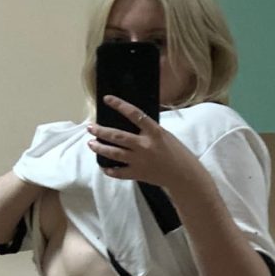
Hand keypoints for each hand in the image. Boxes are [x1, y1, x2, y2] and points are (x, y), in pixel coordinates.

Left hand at [86, 95, 201, 191]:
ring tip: (91, 144)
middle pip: (117, 136)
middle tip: (90, 127)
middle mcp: (145, 145)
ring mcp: (140, 161)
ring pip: (114, 153)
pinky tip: (103, 166)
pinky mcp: (138, 174)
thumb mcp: (166, 136)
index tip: (108, 99)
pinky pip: (119, 173)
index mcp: (155, 132)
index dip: (119, 105)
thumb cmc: (178, 154)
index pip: (134, 114)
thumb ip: (150, 131)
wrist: (184, 176)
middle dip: (101, 131)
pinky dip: (110, 170)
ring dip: (100, 148)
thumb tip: (135, 123)